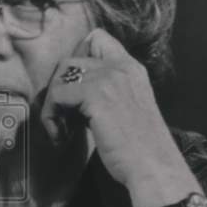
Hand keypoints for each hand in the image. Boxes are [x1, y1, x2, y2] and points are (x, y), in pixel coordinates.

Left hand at [40, 29, 199, 206]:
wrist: (154, 168)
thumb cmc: (140, 150)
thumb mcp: (126, 109)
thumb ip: (105, 94)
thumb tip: (71, 96)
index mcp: (132, 69)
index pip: (97, 38)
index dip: (77, 60)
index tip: (74, 91)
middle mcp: (122, 67)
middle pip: (70, 59)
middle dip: (59, 89)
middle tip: (65, 119)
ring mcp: (109, 78)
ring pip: (60, 76)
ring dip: (53, 105)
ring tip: (62, 130)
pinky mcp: (96, 95)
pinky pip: (57, 95)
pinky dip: (52, 118)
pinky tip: (62, 137)